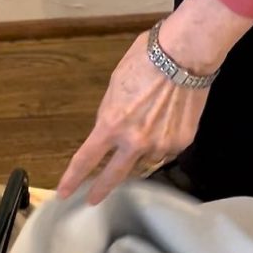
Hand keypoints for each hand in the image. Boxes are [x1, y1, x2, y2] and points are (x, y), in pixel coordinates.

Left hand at [56, 30, 209, 204]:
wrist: (188, 52)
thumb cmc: (147, 59)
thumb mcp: (115, 85)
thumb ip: (109, 114)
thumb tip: (109, 132)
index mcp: (112, 125)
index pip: (86, 160)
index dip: (72, 179)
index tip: (64, 193)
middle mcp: (135, 142)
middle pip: (113, 177)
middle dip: (100, 190)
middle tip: (93, 200)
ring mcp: (159, 146)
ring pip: (143, 165)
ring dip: (136, 160)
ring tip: (140, 144)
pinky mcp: (180, 144)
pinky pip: (164, 154)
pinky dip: (160, 147)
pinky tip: (163, 130)